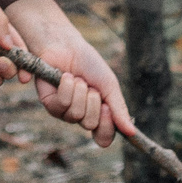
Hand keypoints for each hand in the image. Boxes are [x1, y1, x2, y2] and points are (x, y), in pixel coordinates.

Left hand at [6, 0, 131, 147]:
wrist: (67, 45)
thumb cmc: (89, 64)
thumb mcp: (109, 85)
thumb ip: (119, 109)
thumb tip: (131, 132)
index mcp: (97, 114)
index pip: (103, 137)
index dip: (106, 127)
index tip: (107, 108)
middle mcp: (81, 116)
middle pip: (90, 125)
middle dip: (93, 102)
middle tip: (91, 87)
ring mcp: (64, 112)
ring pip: (76, 116)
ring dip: (80, 92)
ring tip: (78, 78)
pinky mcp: (50, 104)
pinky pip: (61, 105)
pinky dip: (67, 88)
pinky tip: (65, 77)